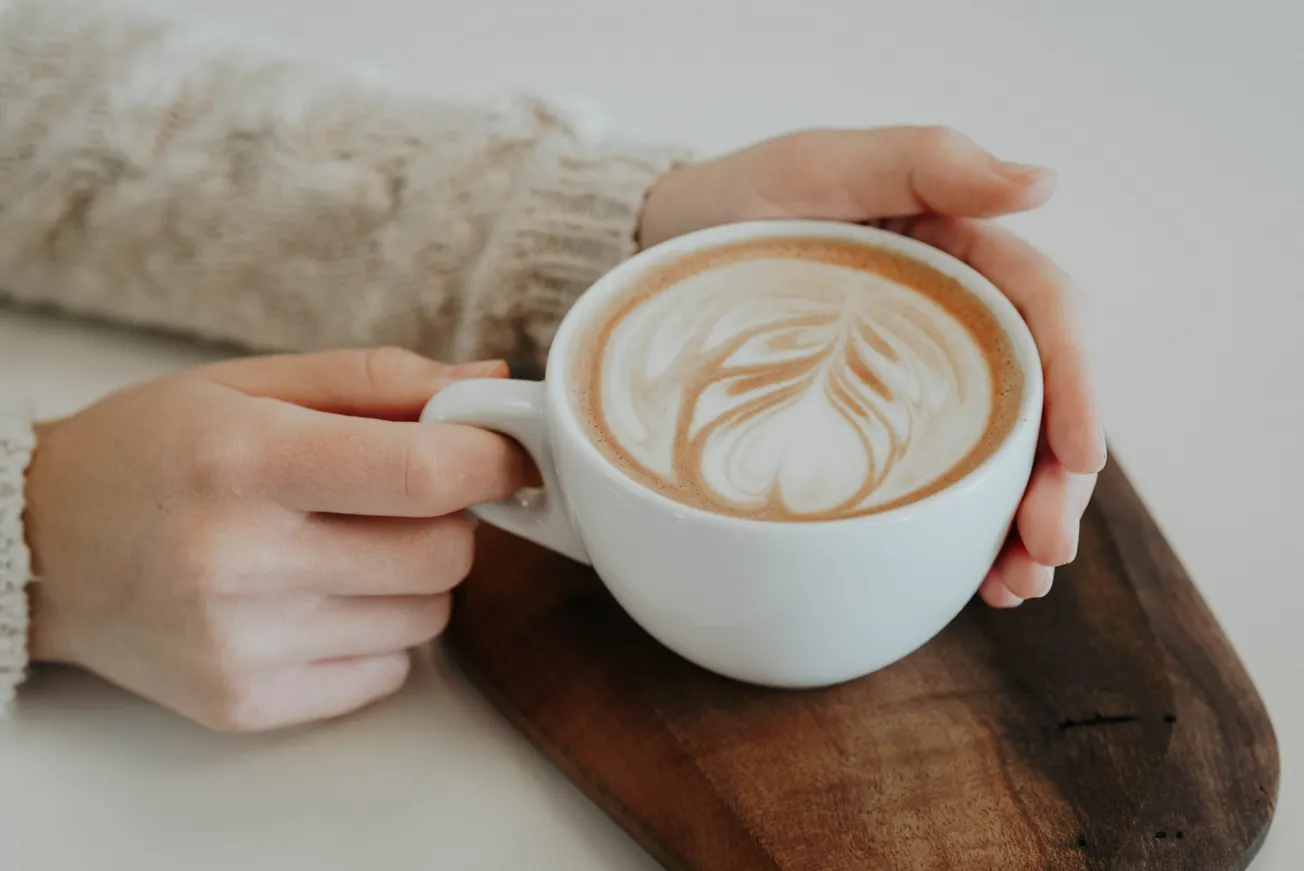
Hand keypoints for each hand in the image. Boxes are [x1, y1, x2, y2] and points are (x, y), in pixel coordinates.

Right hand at [24, 348, 523, 730]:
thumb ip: (379, 381)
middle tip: (399, 496)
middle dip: (449, 517)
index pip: (425, 473)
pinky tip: (317, 599)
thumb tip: (491, 383)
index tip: (506, 450)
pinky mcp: (246, 703)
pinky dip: (378, 634)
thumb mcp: (251, 385)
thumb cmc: (152, 452)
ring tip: (343, 546)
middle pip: (444, 553)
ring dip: (413, 577)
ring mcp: (242, 645)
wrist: (42, 548)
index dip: (492, 459)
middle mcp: (239, 561)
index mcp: (245, 462)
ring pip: (428, 618)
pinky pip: (388, 672)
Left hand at [640, 126, 1105, 606]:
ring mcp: (917, 384)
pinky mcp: (876, 429)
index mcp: (961, 258)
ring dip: (1021, 523)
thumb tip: (1045, 183)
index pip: (1049, 317)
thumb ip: (926, 161)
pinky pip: (936, 482)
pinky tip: (972, 576)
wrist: (657, 254)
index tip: (1080, 459)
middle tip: (1044, 553)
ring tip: (1016, 587)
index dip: (1080, 387)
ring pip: (998, 455)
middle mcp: (954, 325)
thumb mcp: (818, 166)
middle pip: (1038, 403)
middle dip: (1058, 482)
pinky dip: (963, 531)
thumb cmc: (735, 203)